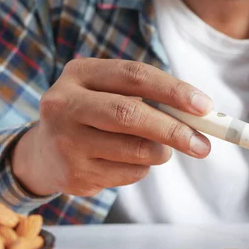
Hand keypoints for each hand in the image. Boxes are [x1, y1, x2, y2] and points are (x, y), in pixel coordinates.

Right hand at [12, 58, 212, 196]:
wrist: (44, 154)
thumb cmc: (94, 117)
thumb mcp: (110, 94)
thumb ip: (150, 99)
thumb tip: (202, 116)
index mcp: (79, 74)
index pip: (134, 76)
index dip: (173, 90)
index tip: (205, 106)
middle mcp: (64, 104)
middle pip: (129, 114)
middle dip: (173, 130)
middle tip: (203, 144)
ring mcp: (66, 142)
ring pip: (134, 150)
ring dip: (160, 152)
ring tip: (161, 150)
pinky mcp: (74, 175)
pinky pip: (128, 174)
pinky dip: (142, 169)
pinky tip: (128, 162)